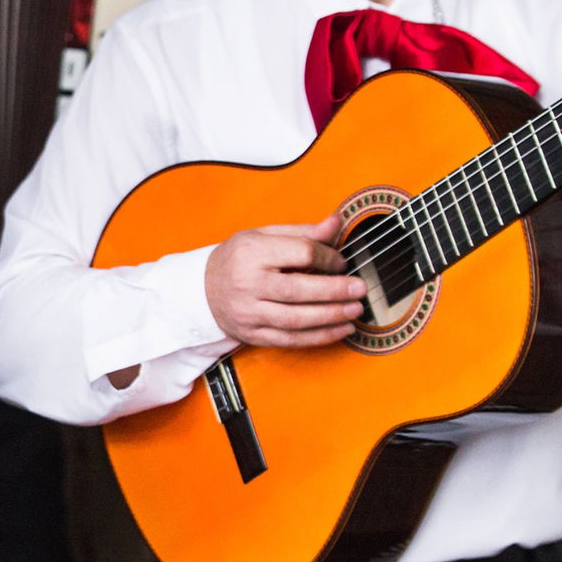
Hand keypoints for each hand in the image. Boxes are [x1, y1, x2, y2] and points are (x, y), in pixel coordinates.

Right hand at [204, 214, 365, 346]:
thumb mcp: (262, 236)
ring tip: (355, 310)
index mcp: (251, 252)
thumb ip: (301, 232)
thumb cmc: (236, 259)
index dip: (328, 257)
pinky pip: (291, 339)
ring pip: (297, 319)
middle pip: (299, 289)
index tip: (340, 261)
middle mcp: (248, 283)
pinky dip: (320, 337)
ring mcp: (249, 313)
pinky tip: (341, 330)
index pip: (300, 254)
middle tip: (360, 289)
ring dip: (332, 316)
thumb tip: (337, 223)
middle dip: (335, 291)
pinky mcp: (253, 335)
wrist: (200, 291)